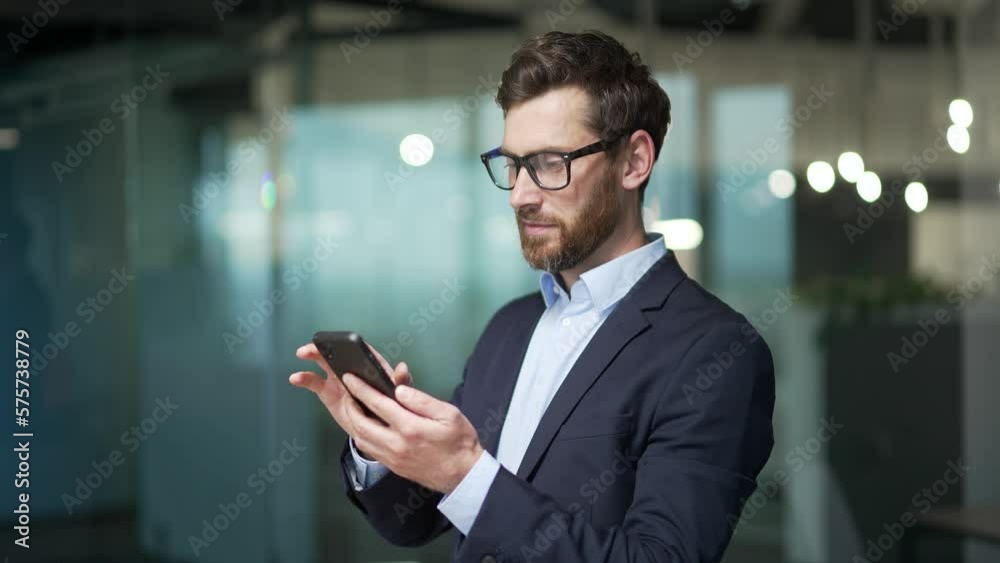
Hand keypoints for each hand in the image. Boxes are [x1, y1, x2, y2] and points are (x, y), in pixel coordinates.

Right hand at [289, 342, 411, 450]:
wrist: (374, 429)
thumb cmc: (388, 408)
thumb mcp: (400, 397)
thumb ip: (402, 384)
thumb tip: (402, 368)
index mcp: (371, 366)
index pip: (362, 350)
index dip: (353, 344)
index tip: (343, 342)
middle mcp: (353, 369)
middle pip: (339, 351)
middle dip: (327, 345)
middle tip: (317, 344)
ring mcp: (338, 379)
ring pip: (324, 362)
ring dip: (312, 355)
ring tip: (303, 353)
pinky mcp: (328, 392)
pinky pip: (313, 382)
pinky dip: (304, 378)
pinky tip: (295, 378)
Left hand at [340, 371, 483, 494]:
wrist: (463, 475)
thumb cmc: (459, 441)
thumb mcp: (449, 414)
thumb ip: (422, 400)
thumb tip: (399, 389)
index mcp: (410, 428)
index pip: (379, 404)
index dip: (362, 389)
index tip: (350, 378)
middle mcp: (397, 444)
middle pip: (361, 424)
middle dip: (350, 406)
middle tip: (347, 392)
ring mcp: (393, 458)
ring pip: (361, 439)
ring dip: (353, 422)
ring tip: (353, 407)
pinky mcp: (393, 466)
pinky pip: (369, 450)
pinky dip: (361, 436)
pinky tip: (364, 426)